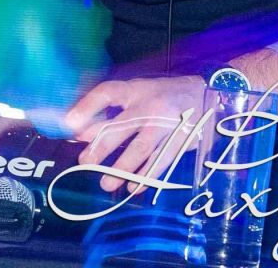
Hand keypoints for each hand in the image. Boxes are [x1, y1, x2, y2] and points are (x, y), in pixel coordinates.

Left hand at [64, 75, 203, 193]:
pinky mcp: (181, 140)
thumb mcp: (137, 94)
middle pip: (121, 126)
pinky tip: (134, 187)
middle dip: (100, 148)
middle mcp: (149, 105)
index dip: (86, 107)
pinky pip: (162, 161)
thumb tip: (78, 132)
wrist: (209, 96)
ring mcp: (166, 124)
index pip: (106, 93)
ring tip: (106, 183)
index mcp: (134, 90)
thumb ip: (110, 111)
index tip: (69, 125)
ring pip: (141, 148)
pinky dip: (147, 176)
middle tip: (85, 163)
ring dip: (122, 168)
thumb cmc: (162, 96)